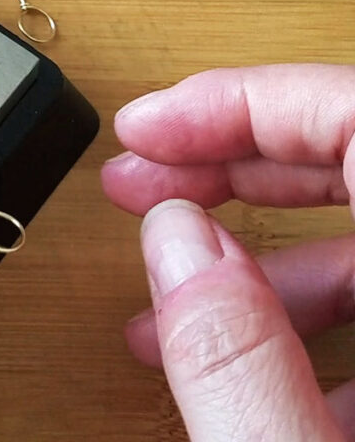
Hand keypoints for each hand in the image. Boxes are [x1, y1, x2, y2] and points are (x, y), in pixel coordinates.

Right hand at [103, 65, 354, 440]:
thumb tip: (176, 241)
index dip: (243, 104)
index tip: (149, 127)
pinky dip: (297, 322)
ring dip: (251, 257)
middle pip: (354, 160)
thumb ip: (238, 365)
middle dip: (229, 164)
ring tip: (162, 290)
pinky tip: (233, 366)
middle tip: (138, 179)